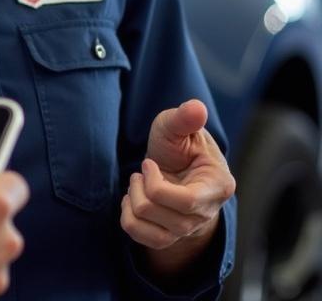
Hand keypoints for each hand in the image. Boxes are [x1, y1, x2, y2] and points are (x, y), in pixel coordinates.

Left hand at [121, 99, 235, 277]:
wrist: (173, 163)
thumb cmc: (176, 144)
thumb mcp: (175, 126)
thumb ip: (184, 118)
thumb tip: (196, 107)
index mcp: (218, 186)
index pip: (187, 202)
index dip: (157, 184)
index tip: (148, 163)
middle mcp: (208, 213)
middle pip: (166, 218)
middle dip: (142, 189)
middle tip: (143, 170)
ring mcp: (191, 228)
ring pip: (155, 234)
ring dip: (135, 204)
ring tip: (137, 184)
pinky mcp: (173, 237)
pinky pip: (147, 242)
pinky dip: (130, 221)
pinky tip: (131, 200)